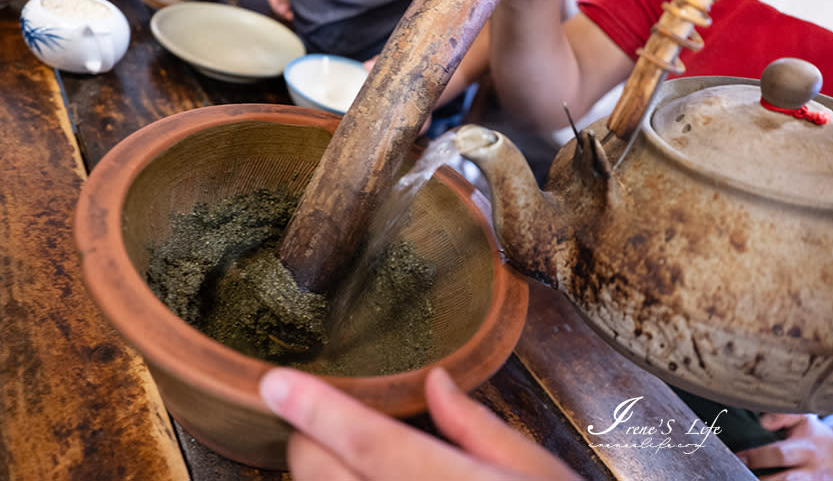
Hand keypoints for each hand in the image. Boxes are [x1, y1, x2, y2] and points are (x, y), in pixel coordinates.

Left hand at [259, 366, 581, 479]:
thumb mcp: (537, 472)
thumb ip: (478, 427)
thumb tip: (435, 382)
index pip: (370, 441)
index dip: (318, 408)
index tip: (274, 381)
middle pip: (324, 475)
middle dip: (308, 439)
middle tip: (319, 421)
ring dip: (318, 477)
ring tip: (340, 457)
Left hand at [736, 413, 832, 479]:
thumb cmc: (818, 438)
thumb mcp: (804, 421)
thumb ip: (783, 416)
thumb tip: (763, 421)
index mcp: (806, 450)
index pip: (779, 454)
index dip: (756, 456)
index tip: (740, 456)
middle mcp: (811, 471)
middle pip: (784, 480)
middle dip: (761, 479)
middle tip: (741, 473)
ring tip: (750, 479)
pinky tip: (760, 480)